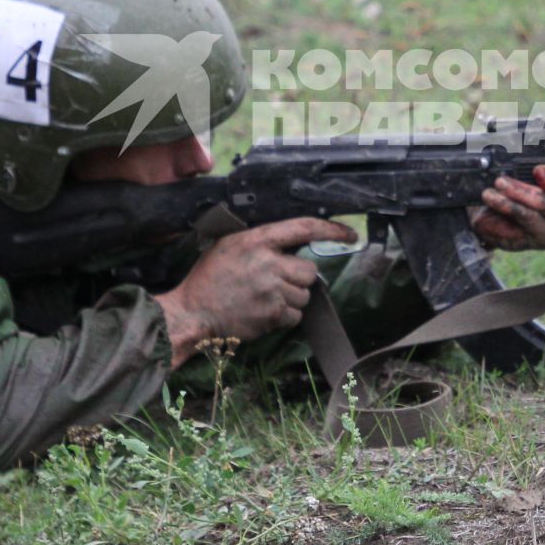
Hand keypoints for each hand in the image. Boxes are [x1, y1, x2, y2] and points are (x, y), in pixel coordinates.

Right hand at [156, 217, 357, 366]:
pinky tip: (265, 312)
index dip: (331, 230)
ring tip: (266, 297)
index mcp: (257, 240)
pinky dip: (286, 316)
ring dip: (292, 298)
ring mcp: (272, 290)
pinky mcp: (273, 314)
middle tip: (277, 281)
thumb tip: (293, 242)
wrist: (194, 312)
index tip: (350, 234)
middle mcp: (268, 262)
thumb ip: (262, 240)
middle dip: (299, 277)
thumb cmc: (210, 277)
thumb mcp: (230, 244)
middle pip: (309, 269)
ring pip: (305, 294)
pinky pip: (296, 314)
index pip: (304, 228)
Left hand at [472, 164, 544, 250]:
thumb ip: (542, 173)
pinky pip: (511, 234)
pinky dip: (496, 222)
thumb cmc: (528, 186)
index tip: (538, 171)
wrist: (501, 207)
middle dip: (524, 192)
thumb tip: (536, 168)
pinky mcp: (526, 245)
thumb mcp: (535, 175)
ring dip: (507, 204)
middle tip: (501, 181)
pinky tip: (482, 216)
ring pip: (531, 219)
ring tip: (489, 194)